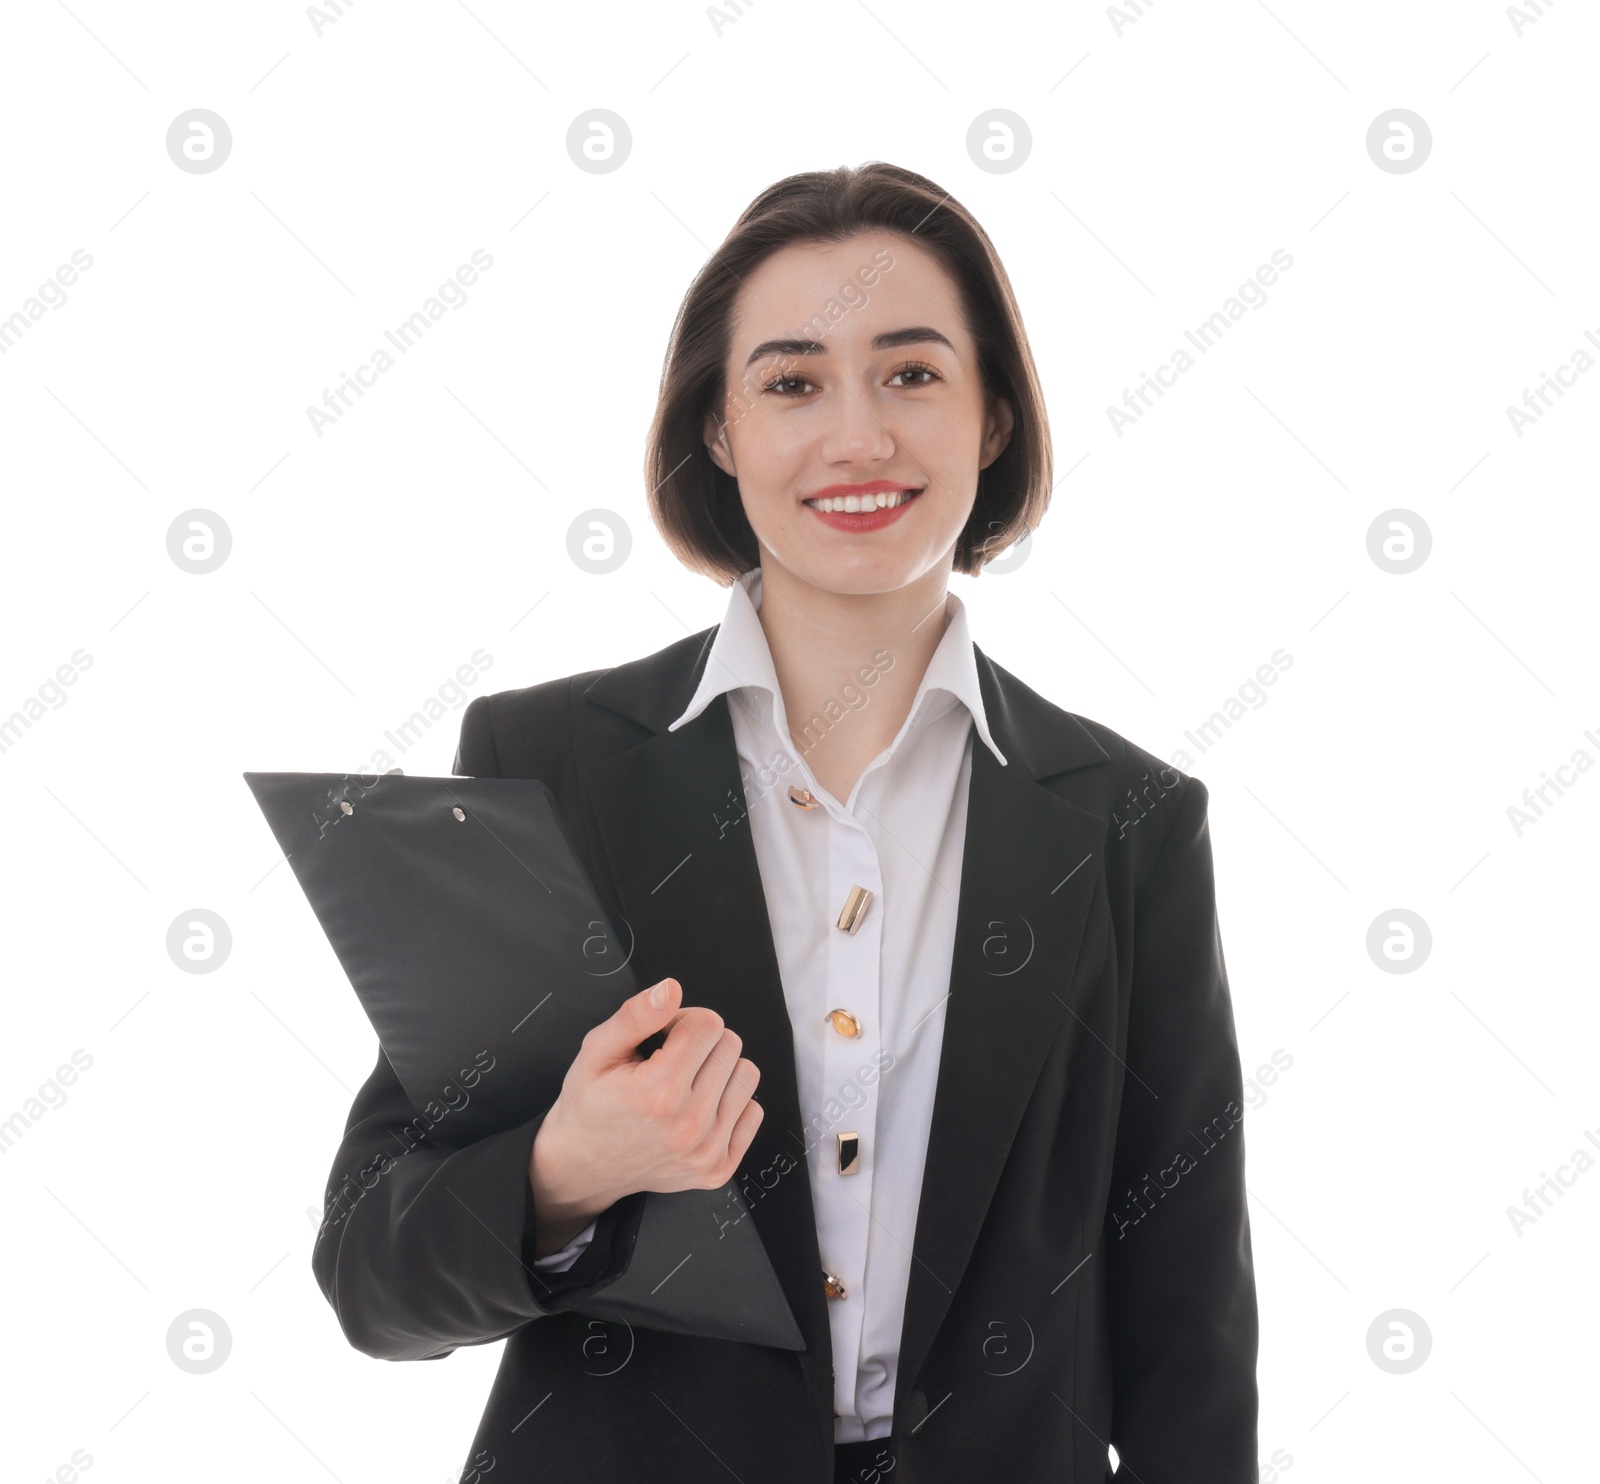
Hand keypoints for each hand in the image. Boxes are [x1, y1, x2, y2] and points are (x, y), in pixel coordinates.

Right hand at [526, 977, 762, 1256]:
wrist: (582, 1166)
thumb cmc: (589, 1105)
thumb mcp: (596, 1051)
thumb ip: (635, 1015)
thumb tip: (671, 989)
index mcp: (658, 1092)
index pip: (708, 1023)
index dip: (682, 1022)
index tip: (662, 1040)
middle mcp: (688, 1125)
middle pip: (731, 1045)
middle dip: (701, 1044)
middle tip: (668, 1063)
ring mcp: (706, 1151)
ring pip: (747, 1075)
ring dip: (719, 1071)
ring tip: (684, 1085)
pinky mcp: (719, 1169)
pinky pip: (753, 1111)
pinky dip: (728, 1104)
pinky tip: (696, 1109)